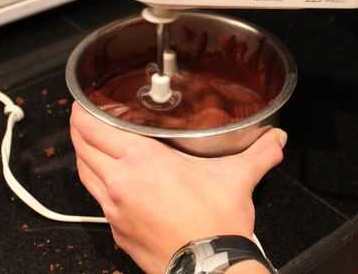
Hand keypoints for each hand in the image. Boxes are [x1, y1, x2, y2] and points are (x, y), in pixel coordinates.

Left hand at [70, 102, 286, 273]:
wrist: (208, 268)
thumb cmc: (215, 223)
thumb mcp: (238, 179)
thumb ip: (258, 153)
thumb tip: (277, 139)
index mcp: (141, 160)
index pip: (93, 127)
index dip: (82, 111)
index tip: (85, 101)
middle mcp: (119, 180)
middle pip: (81, 145)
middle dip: (80, 128)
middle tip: (87, 117)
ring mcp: (112, 207)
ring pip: (83, 171)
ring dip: (84, 154)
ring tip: (94, 143)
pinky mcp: (115, 229)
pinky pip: (94, 198)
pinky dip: (95, 182)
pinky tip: (109, 180)